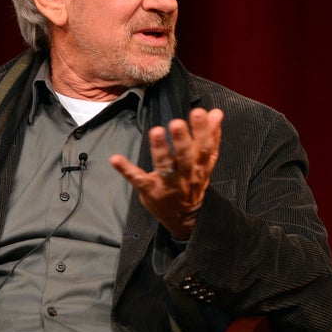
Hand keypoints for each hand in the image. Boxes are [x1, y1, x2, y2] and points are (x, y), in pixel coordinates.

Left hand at [110, 108, 222, 239]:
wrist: (185, 218)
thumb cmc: (193, 182)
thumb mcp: (205, 161)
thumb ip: (211, 136)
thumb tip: (216, 112)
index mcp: (200, 165)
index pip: (205, 147)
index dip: (203, 130)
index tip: (199, 112)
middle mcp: (186, 174)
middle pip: (186, 156)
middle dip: (182, 140)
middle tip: (177, 123)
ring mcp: (167, 183)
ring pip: (164, 165)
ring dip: (159, 149)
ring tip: (156, 132)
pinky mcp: (149, 189)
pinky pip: (138, 179)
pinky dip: (126, 169)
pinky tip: (115, 159)